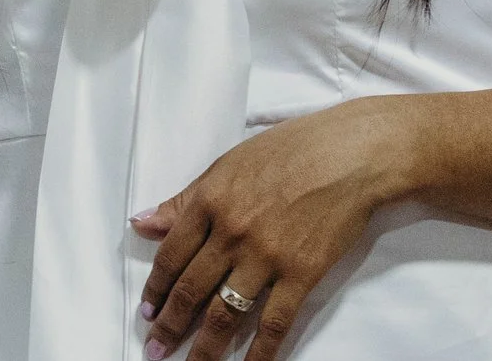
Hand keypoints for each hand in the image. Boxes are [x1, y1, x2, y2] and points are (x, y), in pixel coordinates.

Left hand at [132, 97, 414, 360]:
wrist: (349, 154)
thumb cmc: (289, 151)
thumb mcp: (227, 166)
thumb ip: (184, 201)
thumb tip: (142, 223)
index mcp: (209, 202)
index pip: (171, 256)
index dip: (156, 287)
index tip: (147, 310)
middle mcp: (231, 233)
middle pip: (192, 289)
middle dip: (170, 324)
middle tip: (155, 349)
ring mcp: (266, 257)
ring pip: (225, 313)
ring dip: (204, 346)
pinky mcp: (301, 275)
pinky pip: (275, 323)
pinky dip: (260, 351)